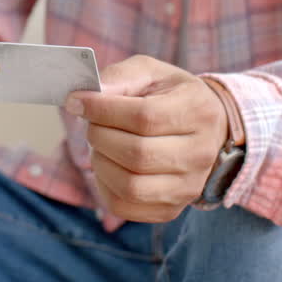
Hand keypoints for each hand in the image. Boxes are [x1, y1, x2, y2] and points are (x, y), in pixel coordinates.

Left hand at [66, 55, 229, 222]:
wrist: (204, 129)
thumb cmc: (170, 96)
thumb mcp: (150, 72)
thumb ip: (120, 77)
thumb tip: (86, 97)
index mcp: (198, 111)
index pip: (145, 117)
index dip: (103, 110)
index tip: (77, 102)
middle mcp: (200, 154)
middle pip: (137, 153)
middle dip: (100, 135)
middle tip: (91, 123)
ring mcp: (188, 187)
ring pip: (130, 185)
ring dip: (100, 162)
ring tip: (100, 144)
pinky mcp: (171, 209)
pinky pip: (124, 206)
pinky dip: (104, 186)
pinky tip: (107, 165)